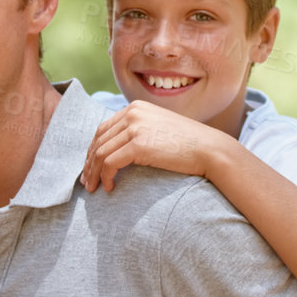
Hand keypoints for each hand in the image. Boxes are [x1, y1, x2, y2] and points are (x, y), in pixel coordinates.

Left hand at [81, 101, 228, 191]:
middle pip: (98, 140)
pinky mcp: (139, 145)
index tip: (90, 167)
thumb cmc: (188, 144)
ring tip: (93, 188)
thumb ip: (139, 131)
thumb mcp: (158, 129)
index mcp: (135, 107)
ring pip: (100, 152)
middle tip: (86, 181)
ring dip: (93, 173)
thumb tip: (118, 149)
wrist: (210, 149)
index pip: (103, 128)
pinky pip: (110, 162)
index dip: (92, 149)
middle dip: (89, 163)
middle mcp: (132, 113)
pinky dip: (105, 177)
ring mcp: (135, 127)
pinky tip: (109, 187)